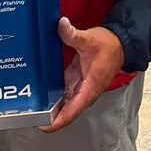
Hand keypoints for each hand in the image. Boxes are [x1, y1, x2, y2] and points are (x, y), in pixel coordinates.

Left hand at [39, 18, 124, 132]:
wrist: (120, 43)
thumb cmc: (109, 46)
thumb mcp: (90, 39)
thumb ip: (73, 34)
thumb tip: (61, 25)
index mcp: (90, 88)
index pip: (72, 111)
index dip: (56, 121)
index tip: (42, 125)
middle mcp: (85, 91)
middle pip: (66, 111)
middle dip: (49, 116)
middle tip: (30, 115)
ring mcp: (81, 87)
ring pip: (64, 104)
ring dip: (51, 107)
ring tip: (32, 107)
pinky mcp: (78, 80)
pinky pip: (64, 92)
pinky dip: (54, 95)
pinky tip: (42, 93)